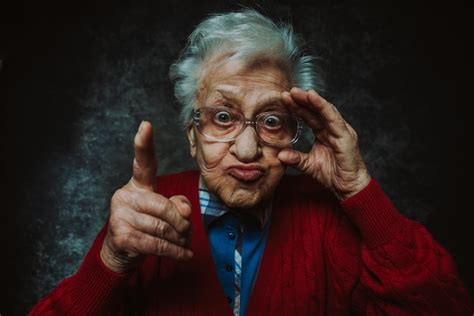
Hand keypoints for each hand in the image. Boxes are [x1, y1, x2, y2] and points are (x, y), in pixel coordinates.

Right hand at [100, 121, 192, 272]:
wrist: (122, 253)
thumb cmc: (147, 227)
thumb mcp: (165, 211)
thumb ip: (178, 205)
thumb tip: (183, 212)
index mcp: (138, 185)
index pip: (143, 163)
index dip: (144, 144)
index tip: (146, 125)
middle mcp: (125, 196)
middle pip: (165, 207)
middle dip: (181, 224)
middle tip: (186, 232)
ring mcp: (120, 216)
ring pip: (163, 228)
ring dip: (179, 240)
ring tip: (181, 244)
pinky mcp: (122, 236)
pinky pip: (157, 245)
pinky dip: (175, 252)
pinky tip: (185, 255)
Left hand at [278, 88, 370, 200]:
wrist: (348, 187)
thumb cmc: (333, 175)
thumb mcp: (309, 165)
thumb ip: (296, 158)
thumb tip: (280, 155)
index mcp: (325, 133)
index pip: (310, 116)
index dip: (298, 107)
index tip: (284, 99)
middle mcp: (333, 129)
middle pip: (316, 110)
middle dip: (302, 100)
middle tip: (288, 92)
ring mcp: (341, 131)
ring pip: (325, 110)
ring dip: (311, 100)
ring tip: (298, 92)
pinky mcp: (346, 136)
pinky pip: (333, 118)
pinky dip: (323, 107)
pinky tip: (313, 98)